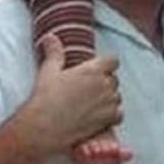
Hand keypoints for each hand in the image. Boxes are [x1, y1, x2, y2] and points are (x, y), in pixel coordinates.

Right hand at [23, 35, 121, 153]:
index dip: (107, 65)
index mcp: (93, 70)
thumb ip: (54, 53)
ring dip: (109, 99)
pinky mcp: (108, 119)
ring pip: (117, 97)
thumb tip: (51, 37)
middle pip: (114, 79)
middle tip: (89, 91)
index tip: (98, 70)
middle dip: (105, 83)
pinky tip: (100, 117)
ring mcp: (108, 102)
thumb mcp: (48, 71)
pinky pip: (119, 114)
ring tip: (92, 105)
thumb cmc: (46, 98)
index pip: (113, 61)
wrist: (45, 126)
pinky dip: (112, 116)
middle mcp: (104, 84)